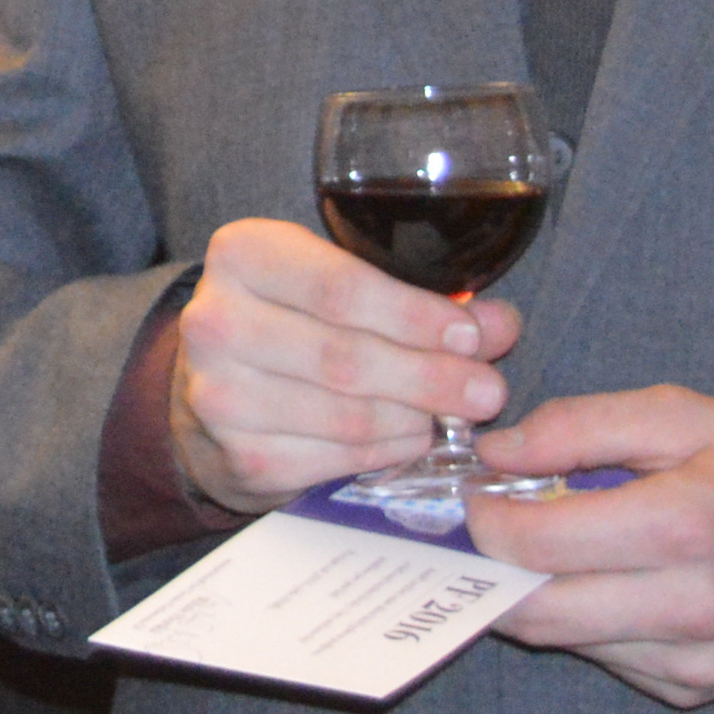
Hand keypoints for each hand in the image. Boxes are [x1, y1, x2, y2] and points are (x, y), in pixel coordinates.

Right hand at [170, 216, 521, 516]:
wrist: (223, 385)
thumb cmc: (295, 319)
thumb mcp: (343, 284)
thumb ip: (418, 298)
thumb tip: (499, 323)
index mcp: (241, 254)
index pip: (338, 288)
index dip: (413, 316)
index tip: (470, 337)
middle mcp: (215, 320)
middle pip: (344, 357)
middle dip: (429, 377)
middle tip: (487, 392)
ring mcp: (219, 394)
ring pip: (345, 415)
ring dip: (414, 420)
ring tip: (449, 417)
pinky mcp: (239, 455)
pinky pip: (334, 460)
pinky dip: (387, 453)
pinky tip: (410, 440)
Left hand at [465, 386, 713, 707]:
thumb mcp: (685, 416)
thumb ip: (582, 425)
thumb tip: (497, 451)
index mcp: (685, 525)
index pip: (538, 542)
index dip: (483, 519)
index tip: (470, 494)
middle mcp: (688, 606)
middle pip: (535, 609)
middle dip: (488, 568)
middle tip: (476, 530)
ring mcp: (692, 660)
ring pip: (562, 638)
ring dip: (530, 595)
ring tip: (533, 546)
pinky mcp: (692, 690)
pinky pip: (603, 656)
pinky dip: (580, 619)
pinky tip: (596, 579)